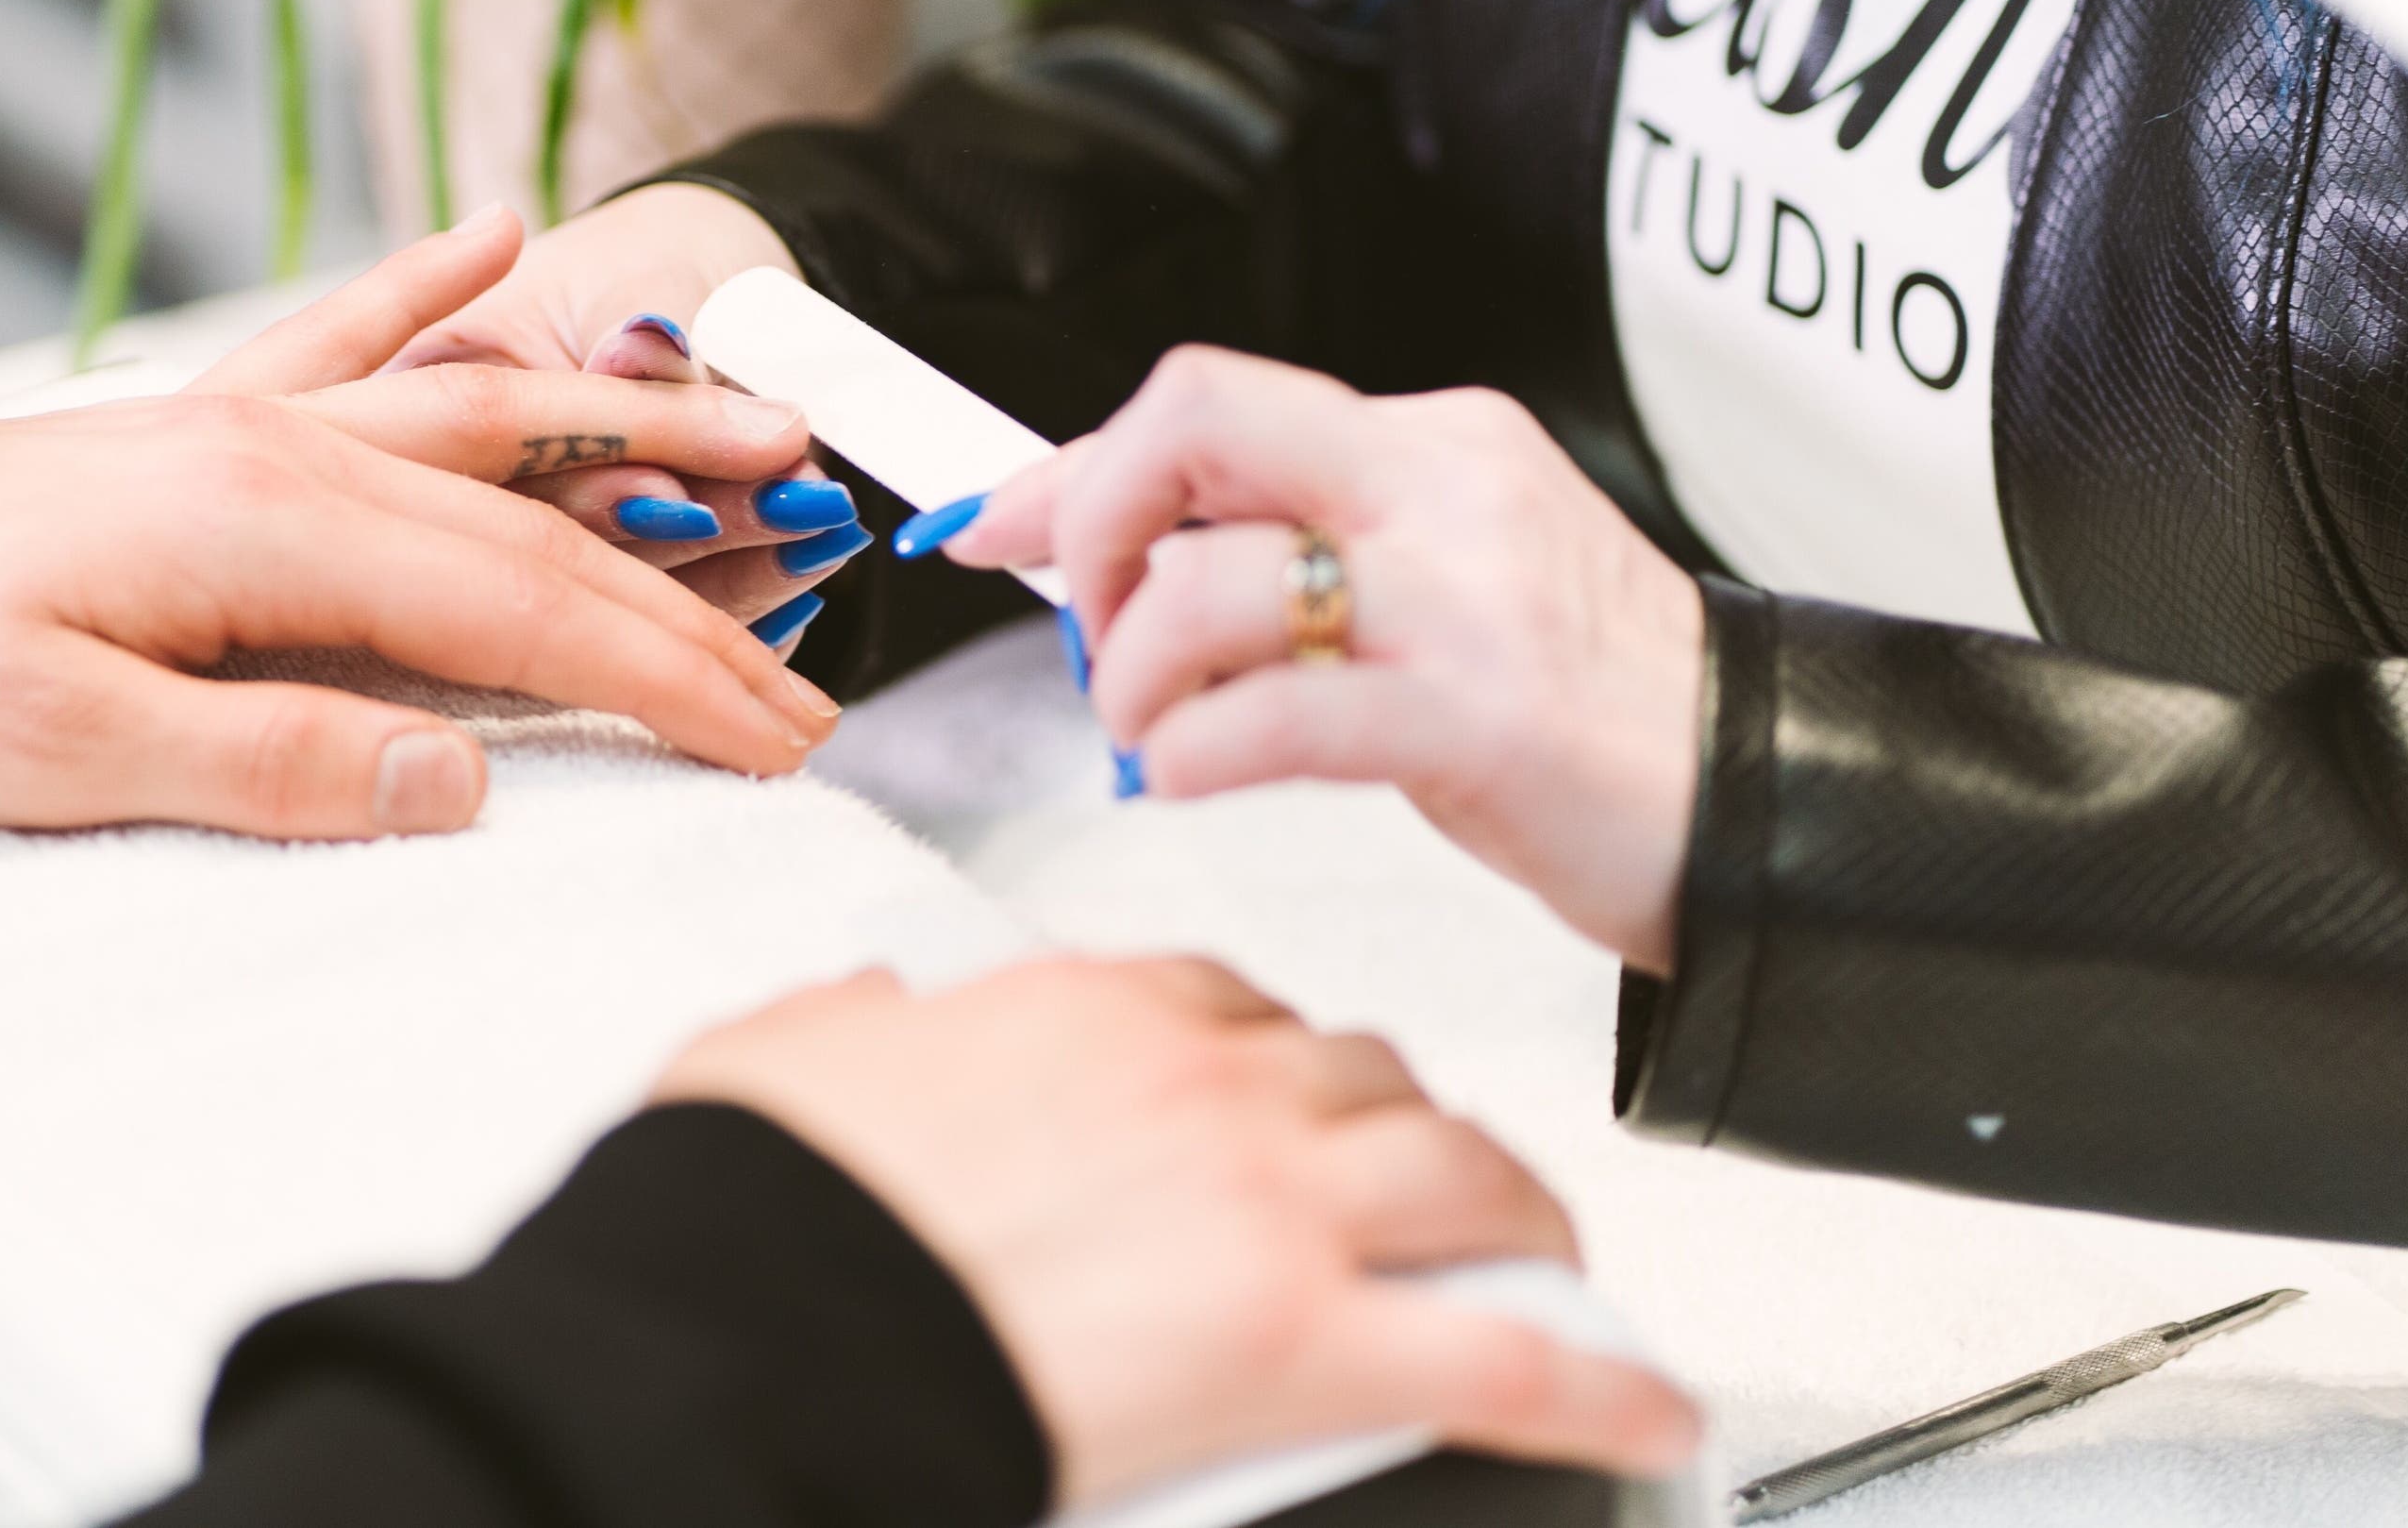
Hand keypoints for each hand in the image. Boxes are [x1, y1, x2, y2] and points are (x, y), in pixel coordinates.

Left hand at [0, 210, 837, 836]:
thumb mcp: (65, 753)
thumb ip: (275, 757)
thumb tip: (465, 773)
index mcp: (268, 528)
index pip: (523, 611)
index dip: (668, 679)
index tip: (782, 740)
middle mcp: (282, 449)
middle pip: (535, 523)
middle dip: (691, 599)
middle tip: (816, 675)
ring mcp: (245, 421)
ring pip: (479, 417)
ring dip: (626, 433)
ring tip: (762, 429)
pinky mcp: (197, 424)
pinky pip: (337, 339)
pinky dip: (425, 285)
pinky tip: (494, 229)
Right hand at [658, 958, 1700, 1504]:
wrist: (765, 1318)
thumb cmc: (763, 1212)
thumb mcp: (777, 1060)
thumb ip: (845, 1026)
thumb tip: (858, 1013)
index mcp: (1076, 1013)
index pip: (1223, 1000)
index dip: (1274, 1048)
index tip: (1283, 1081)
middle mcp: (1196, 1084)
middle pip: (1360, 1075)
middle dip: (1403, 1118)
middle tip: (1423, 1167)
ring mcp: (1266, 1204)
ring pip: (1460, 1171)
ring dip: (1513, 1211)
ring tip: (1538, 1250)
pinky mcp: (1308, 1341)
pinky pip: (1505, 1352)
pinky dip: (1599, 1384)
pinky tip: (1644, 1408)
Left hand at [936, 348, 1702, 971]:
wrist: (1771, 806)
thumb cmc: (1599, 715)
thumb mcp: (1444, 588)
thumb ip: (1305, 554)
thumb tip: (1131, 562)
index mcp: (1435, 444)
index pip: (1205, 406)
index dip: (1069, 467)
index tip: (990, 525)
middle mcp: (1443, 489)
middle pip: (1189, 421)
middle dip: (1090, 522)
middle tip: (1088, 625)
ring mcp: (1459, 598)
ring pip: (1201, 580)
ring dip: (1126, 674)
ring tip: (1146, 733)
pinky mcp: (1474, 716)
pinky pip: (1263, 714)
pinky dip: (1184, 752)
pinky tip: (1185, 777)